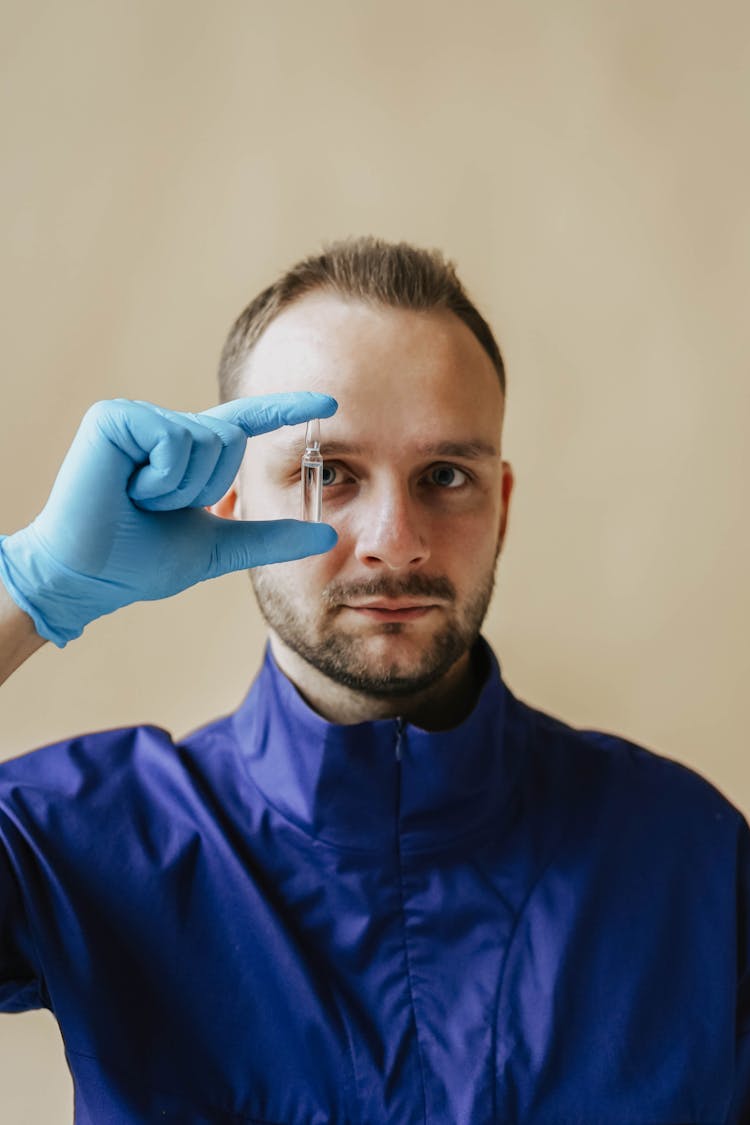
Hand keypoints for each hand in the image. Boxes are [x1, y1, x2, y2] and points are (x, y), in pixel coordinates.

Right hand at [0, 394, 337, 645]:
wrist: (88, 577)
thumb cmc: (139, 563)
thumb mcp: (218, 547)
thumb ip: (270, 537)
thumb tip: (327, 536)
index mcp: (191, 453)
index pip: (248, 423)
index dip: (287, 410)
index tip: (331, 403)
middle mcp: (169, 428)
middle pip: (231, 442)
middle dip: (205, 490)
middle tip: (159, 509)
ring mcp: (141, 419)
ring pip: (206, 442)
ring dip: (180, 489)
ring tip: (139, 500)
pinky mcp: (116, 418)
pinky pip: (175, 442)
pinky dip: (161, 479)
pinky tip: (128, 488)